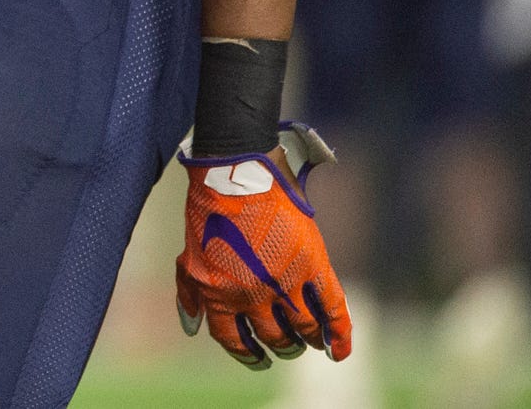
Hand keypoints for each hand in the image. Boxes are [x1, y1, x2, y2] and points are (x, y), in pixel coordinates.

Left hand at [176, 123, 352, 367]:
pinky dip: (340, 334)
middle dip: (281, 345)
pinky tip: (339, 352)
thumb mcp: (191, 255)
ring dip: (307, 340)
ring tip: (309, 341)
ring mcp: (284, 283)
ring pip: (303, 330)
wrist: (237, 172)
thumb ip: (191, 291)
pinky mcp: (312, 266)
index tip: (257, 358)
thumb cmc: (210, 212)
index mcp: (219, 294)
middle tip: (287, 345)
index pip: (234, 340)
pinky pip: (332, 310)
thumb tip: (192, 327)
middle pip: (273, 338)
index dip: (247, 353)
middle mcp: (252, 296)